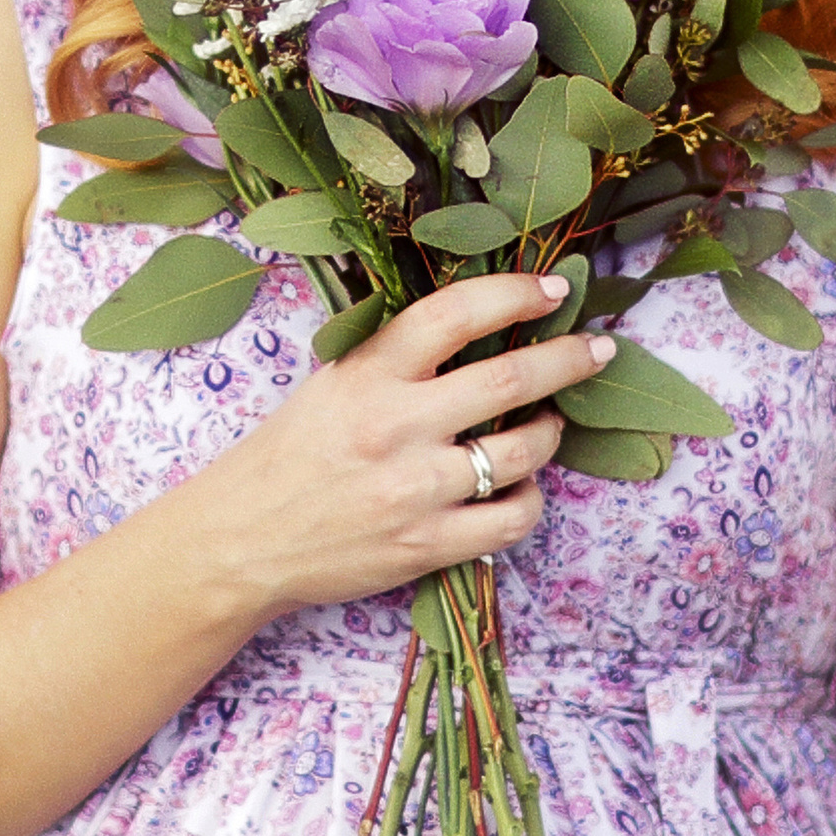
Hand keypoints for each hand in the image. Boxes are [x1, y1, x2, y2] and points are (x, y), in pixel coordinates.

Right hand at [199, 271, 617, 621]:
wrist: (240, 541)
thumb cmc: (288, 456)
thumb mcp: (331, 385)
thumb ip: (396, 359)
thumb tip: (481, 326)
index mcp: (369, 374)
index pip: (455, 314)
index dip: (515, 293)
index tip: (553, 291)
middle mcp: (396, 425)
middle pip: (510, 378)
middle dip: (567, 359)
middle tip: (596, 352)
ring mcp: (415, 489)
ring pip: (522, 450)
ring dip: (549, 433)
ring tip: (545, 426)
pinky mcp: (426, 545)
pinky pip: (512, 518)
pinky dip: (530, 500)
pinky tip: (519, 489)